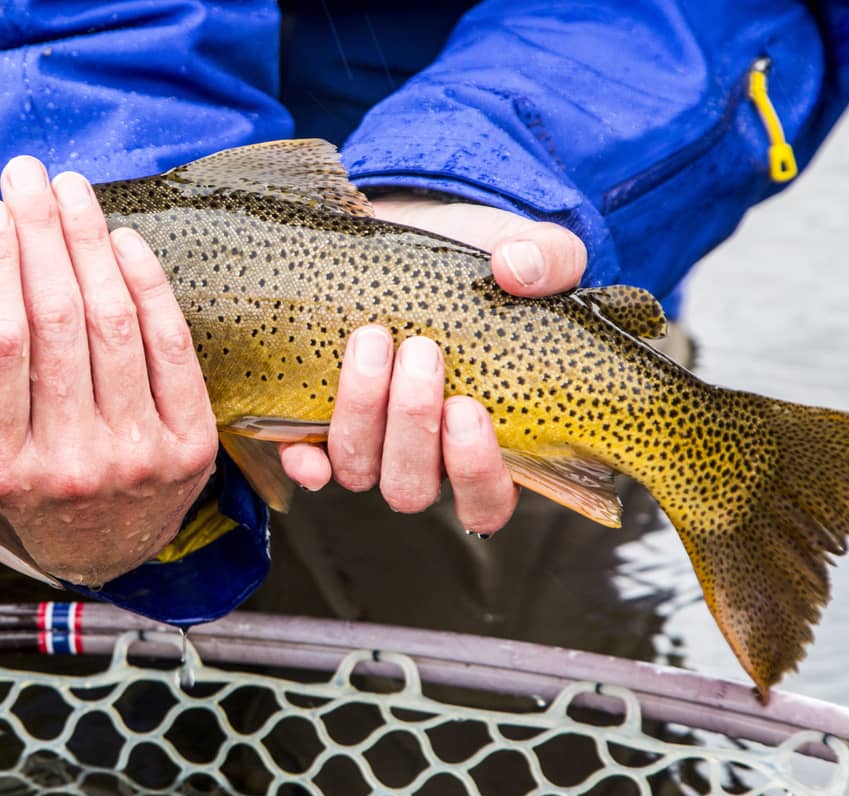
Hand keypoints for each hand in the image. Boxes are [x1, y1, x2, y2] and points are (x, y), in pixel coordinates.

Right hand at [0, 157, 218, 586]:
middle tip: (26, 175)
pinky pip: (169, 347)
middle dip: (40, 232)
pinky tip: (123, 240)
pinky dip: (147, 285)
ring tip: (72, 191)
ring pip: (113, 323)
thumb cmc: (31, 482)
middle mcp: (67, 465)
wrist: (103, 552)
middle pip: (56, 321)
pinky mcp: (188, 450)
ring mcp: (133, 458)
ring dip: (90, 242)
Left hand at [279, 194, 587, 534]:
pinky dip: (301, 459)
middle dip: (414, 423)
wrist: (405, 240)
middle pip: (412, 486)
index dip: (477, 474)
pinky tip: (300, 441)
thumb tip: (518, 270)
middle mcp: (422, 457)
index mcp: (483, 441)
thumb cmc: (475, 267)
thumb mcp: (525, 253)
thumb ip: (549, 259)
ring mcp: (367, 445)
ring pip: (358, 470)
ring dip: (363, 412)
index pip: (487, 501)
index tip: (467, 409)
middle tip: (421, 352)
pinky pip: (301, 462)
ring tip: (373, 339)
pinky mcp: (312, 421)